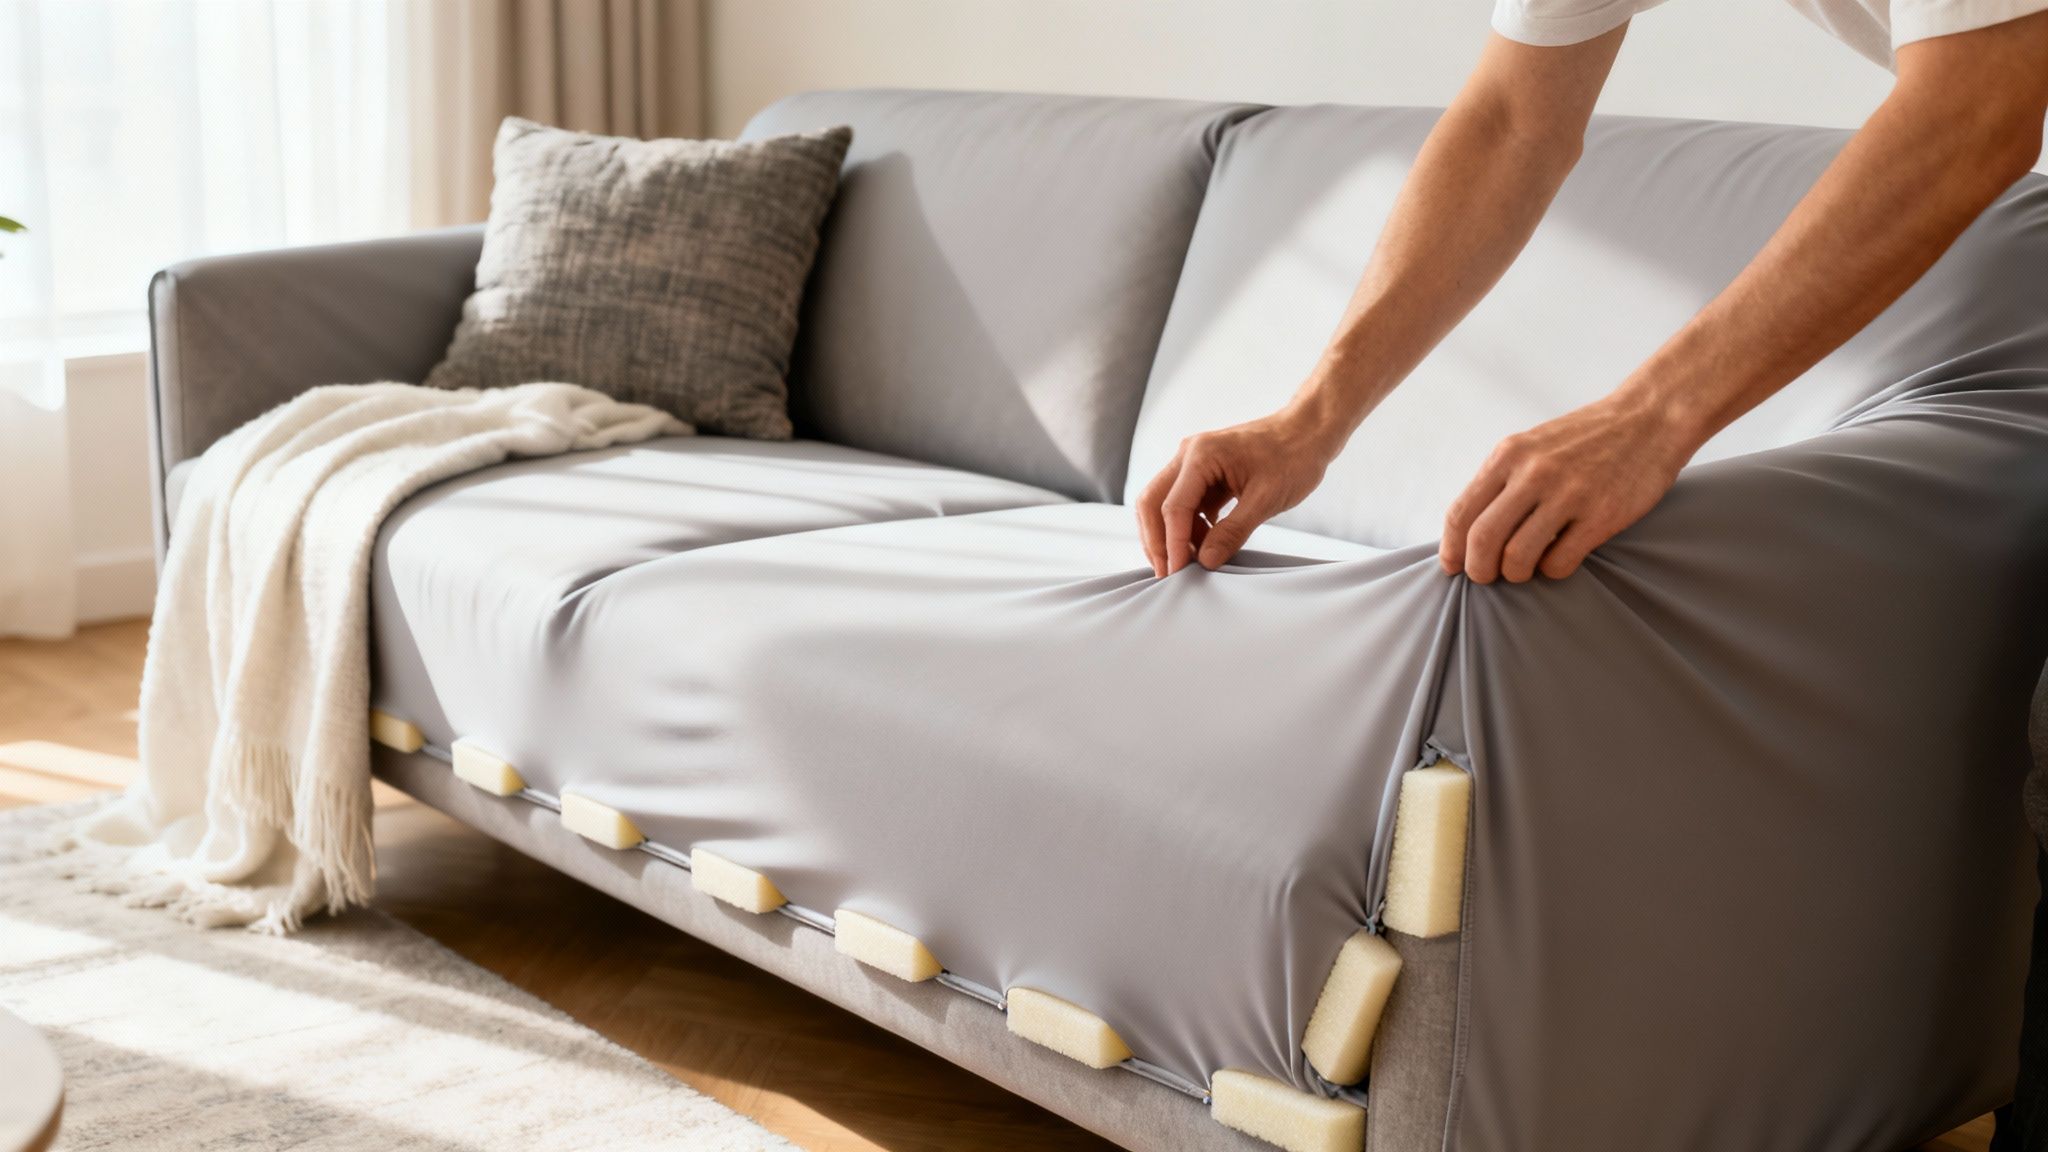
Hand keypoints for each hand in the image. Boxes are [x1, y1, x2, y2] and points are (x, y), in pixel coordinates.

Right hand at [1136, 411, 1338, 577]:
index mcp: (1201, 455)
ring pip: (1163, 504)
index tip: (1177, 573)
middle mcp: (1188, 455)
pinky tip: (1203, 545)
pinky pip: (1183, 503)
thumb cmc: (1293, 456)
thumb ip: (1233, 531)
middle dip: (1157, 540)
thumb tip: (1206, 561)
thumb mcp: (1266, 499)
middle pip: (1152, 503)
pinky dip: (1187, 527)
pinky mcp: (1204, 474)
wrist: (1309, 432)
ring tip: (1189, 563)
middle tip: (1169, 574)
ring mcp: (1193, 463)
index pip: (1172, 507)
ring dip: (1170, 535)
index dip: (1172, 544)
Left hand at [1441, 393, 1698, 583]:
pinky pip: (1558, 563)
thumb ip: (1501, 480)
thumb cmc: (1586, 438)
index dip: (1451, 550)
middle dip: (1478, 570)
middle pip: (1483, 540)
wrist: (1649, 420)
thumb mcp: (1531, 445)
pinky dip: (1551, 571)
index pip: (1461, 513)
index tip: (1452, 567)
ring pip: (1517, 558)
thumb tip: (1467, 531)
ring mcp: (1568, 495)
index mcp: (1508, 455)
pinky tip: (1558, 558)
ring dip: (1515, 574)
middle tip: (1486, 577)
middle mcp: (1533, 473)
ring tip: (1524, 569)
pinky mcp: (1601, 516)